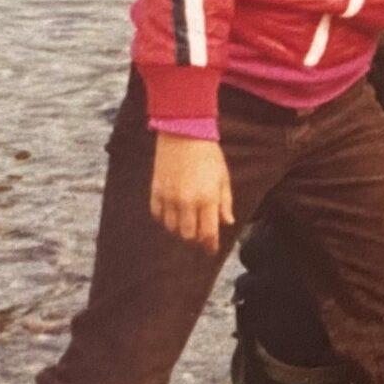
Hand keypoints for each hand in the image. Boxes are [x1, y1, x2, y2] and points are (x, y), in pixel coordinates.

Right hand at [150, 133, 234, 252]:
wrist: (183, 133)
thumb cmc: (208, 154)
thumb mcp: (223, 177)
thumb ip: (224, 202)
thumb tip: (227, 222)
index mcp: (207, 199)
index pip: (208, 233)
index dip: (210, 246)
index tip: (211, 250)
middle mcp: (187, 202)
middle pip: (188, 235)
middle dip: (195, 238)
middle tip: (200, 234)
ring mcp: (169, 198)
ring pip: (172, 228)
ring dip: (180, 229)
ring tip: (186, 221)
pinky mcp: (156, 191)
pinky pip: (158, 216)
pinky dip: (165, 218)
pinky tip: (172, 212)